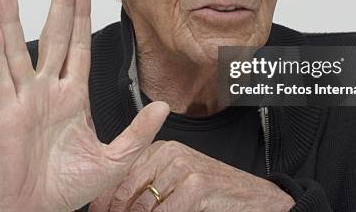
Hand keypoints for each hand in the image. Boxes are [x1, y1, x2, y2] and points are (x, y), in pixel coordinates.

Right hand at [0, 0, 169, 211]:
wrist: (42, 208)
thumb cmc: (72, 185)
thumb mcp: (116, 158)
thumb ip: (139, 132)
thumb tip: (164, 107)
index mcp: (75, 96)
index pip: (80, 47)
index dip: (82, 18)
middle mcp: (50, 90)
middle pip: (55, 38)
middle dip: (59, 6)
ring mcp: (28, 99)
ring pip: (20, 51)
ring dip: (13, 21)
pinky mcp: (8, 114)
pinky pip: (1, 79)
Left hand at [89, 140, 294, 211]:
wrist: (251, 196)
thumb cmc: (211, 191)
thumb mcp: (177, 178)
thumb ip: (150, 183)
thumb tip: (116, 202)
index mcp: (161, 149)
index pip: (122, 173)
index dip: (105, 198)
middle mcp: (170, 154)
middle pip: (128, 189)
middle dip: (116, 211)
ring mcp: (184, 168)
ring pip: (143, 206)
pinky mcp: (196, 186)